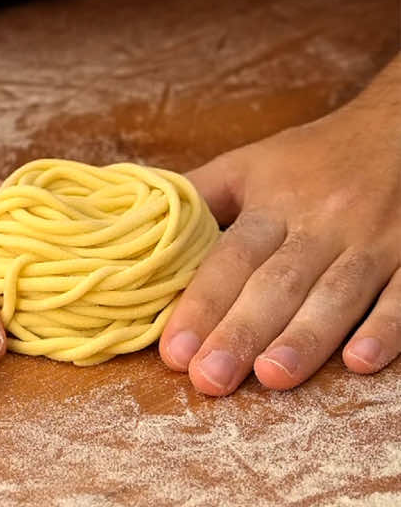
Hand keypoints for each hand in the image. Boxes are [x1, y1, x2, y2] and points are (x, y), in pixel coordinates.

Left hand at [159, 56, 400, 394]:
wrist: (399, 127)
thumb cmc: (315, 157)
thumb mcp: (251, 165)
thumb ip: (198, 200)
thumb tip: (133, 225)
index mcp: (275, 203)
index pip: (231, 258)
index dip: (201, 303)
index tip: (174, 352)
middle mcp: (321, 222)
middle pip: (279, 282)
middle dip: (242, 331)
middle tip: (210, 379)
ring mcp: (373, 240)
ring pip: (338, 292)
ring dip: (306, 337)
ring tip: (272, 377)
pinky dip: (387, 327)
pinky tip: (362, 361)